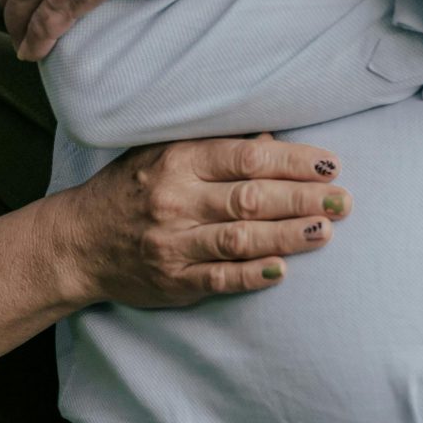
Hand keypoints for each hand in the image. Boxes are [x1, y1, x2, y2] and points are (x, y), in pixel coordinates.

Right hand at [58, 134, 351, 305]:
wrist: (78, 241)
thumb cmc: (130, 188)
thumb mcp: (163, 152)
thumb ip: (215, 147)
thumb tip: (270, 140)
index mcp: (177, 161)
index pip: (246, 158)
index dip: (292, 161)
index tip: (330, 165)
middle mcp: (175, 200)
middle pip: (250, 198)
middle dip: (302, 198)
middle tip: (344, 200)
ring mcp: (173, 244)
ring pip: (240, 239)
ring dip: (287, 236)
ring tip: (326, 229)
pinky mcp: (172, 281)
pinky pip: (218, 278)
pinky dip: (252, 275)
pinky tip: (283, 270)